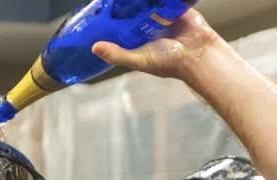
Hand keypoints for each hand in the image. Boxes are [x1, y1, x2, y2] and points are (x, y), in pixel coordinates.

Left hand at [91, 9, 219, 81]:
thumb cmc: (167, 62)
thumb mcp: (138, 59)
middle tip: (115, 0)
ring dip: (141, 1)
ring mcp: (161, 15)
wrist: (197, 55)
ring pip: (148, 2)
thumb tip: (93, 48)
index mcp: (136, 37)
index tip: (101, 8)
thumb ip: (116, 54)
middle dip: (126, 4)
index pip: (119, 24)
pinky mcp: (176, 7)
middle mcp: (147, 25)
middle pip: (132, 10)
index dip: (111, 17)